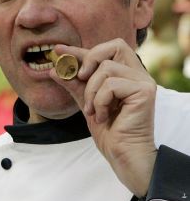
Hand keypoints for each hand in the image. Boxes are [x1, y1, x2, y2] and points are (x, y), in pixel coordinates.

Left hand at [50, 39, 156, 197]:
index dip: (81, 49)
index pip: (105, 51)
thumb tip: (55, 69)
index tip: (59, 49)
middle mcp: (138, 74)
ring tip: (93, 110)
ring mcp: (143, 81)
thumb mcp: (86, 103)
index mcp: (127, 74)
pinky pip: (111, 84)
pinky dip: (100, 101)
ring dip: (92, 91)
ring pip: (106, 68)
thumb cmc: (109, 132)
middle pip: (114, 46)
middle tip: (80, 77)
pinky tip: (103, 116)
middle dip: (90, 59)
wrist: (122, 154)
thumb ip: (75, 85)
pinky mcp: (144, 91)